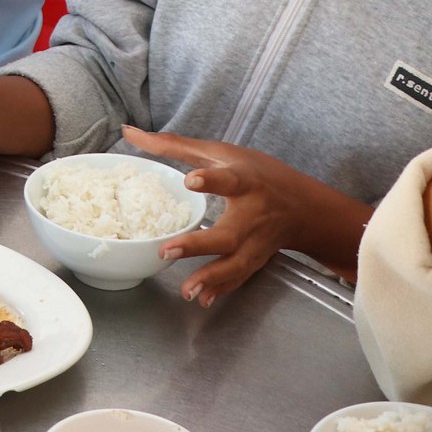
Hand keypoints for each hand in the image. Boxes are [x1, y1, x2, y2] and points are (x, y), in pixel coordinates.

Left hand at [125, 125, 319, 305]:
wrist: (302, 206)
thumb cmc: (257, 173)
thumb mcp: (220, 153)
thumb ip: (174, 145)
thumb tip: (129, 132)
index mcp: (245, 182)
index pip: (229, 180)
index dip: (213, 181)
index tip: (192, 180)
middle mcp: (253, 215)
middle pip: (228, 234)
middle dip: (199, 245)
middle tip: (167, 250)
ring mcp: (257, 242)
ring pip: (236, 263)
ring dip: (211, 278)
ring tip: (187, 290)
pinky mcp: (257, 259)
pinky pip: (239, 277)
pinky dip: (223, 289)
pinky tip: (203, 299)